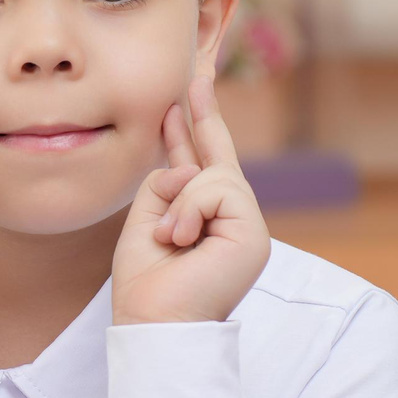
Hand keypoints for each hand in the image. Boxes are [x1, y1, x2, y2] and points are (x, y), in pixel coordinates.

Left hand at [112, 68, 269, 325]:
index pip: (201, 162)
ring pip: (212, 174)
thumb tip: (191, 167)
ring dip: (180, 203)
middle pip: (219, 155)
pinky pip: (217, 189)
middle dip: (205, 113)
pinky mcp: (253, 233)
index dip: (195, 125)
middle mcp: (232, 220)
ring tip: (170, 239)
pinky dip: (189, 209)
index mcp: (204, 219)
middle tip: (196, 73)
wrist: (156, 324)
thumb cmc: (146, 284)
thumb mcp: (143, 220)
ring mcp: (248, 226)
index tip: (189, 91)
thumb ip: (165, 184)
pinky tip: (181, 240)